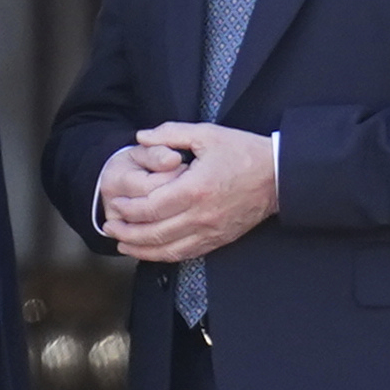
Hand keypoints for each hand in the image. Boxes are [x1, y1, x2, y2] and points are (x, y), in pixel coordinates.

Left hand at [101, 122, 277, 262]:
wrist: (279, 176)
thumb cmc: (244, 152)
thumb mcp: (207, 134)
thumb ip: (171, 133)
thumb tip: (141, 137)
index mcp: (195, 188)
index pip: (151, 207)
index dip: (128, 209)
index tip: (116, 204)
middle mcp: (201, 215)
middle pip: (154, 233)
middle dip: (127, 232)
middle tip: (110, 226)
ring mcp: (210, 231)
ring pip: (167, 250)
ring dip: (140, 249)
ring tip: (121, 244)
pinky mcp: (218, 240)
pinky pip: (185, 254)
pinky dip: (163, 256)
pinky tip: (149, 252)